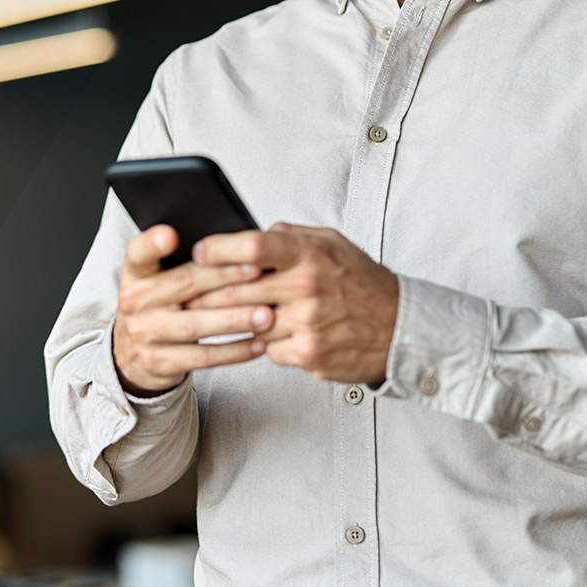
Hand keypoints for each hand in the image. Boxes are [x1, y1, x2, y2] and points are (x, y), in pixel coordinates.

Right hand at [110, 225, 273, 394]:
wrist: (132, 353)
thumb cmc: (158, 306)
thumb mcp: (157, 280)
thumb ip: (185, 263)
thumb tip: (236, 245)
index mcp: (136, 274)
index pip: (139, 253)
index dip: (152, 243)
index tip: (171, 234)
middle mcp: (135, 302)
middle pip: (182, 285)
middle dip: (222, 276)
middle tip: (257, 271)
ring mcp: (145, 334)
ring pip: (194, 325)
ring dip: (233, 320)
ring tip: (265, 315)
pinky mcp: (159, 362)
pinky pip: (202, 357)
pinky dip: (232, 351)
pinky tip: (257, 344)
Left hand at [188, 225, 399, 382]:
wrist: (400, 328)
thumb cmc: (363, 284)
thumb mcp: (333, 244)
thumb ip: (292, 235)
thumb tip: (254, 233)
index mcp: (311, 254)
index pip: (253, 246)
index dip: (219, 249)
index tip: (200, 251)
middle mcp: (307, 287)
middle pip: (237, 289)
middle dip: (205, 292)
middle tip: (186, 291)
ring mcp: (306, 323)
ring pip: (247, 322)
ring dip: (231, 321)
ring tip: (216, 315)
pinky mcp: (307, 354)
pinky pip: (266, 349)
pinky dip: (264, 343)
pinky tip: (270, 335)